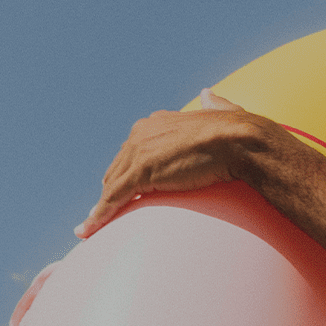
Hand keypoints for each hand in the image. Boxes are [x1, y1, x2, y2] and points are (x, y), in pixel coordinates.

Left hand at [77, 91, 266, 238]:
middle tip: (104, 211)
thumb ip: (212, 105)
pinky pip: (113, 198)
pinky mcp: (140, 173)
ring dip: (100, 208)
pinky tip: (88, 231)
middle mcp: (140, 134)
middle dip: (110, 189)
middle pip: (117, 168)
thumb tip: (208, 94)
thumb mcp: (220, 114)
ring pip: (111, 186)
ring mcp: (138, 153)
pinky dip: (99, 216)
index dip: (126, 171)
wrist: (237, 140)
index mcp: (155, 123)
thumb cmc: (237, 132)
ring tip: (89, 227)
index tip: (124, 187)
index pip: (132, 151)